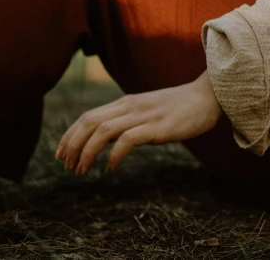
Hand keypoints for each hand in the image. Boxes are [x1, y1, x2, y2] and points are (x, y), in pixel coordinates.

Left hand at [55, 71, 221, 173]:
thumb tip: (111, 140)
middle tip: (66, 165)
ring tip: (82, 170)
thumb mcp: (148, 112)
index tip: (61, 154)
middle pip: (89, 122)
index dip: (70, 135)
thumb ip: (130, 121)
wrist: (208, 97)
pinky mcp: (157, 127)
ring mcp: (143, 116)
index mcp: (126, 103)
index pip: (88, 116)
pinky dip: (114, 155)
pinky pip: (127, 140)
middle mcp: (130, 106)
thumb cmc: (180, 108)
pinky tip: (110, 169)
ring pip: (103, 130)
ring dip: (87, 152)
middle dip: (72, 144)